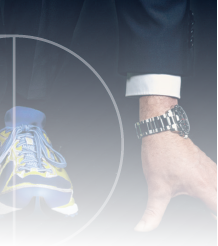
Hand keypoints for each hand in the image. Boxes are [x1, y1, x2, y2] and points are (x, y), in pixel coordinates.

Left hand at [134, 97, 216, 231]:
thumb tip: (143, 228)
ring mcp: (209, 167)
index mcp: (203, 187)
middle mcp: (211, 177)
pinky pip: (217, 178)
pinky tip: (206, 192)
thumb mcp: (156, 187)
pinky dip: (214, 188)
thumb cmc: (160, 152)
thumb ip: (152, 212)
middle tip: (208, 217)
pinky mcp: (205, 162)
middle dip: (216, 211)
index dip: (217, 219)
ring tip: (209, 210)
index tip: (212, 221)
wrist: (161, 127)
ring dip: (216, 199)